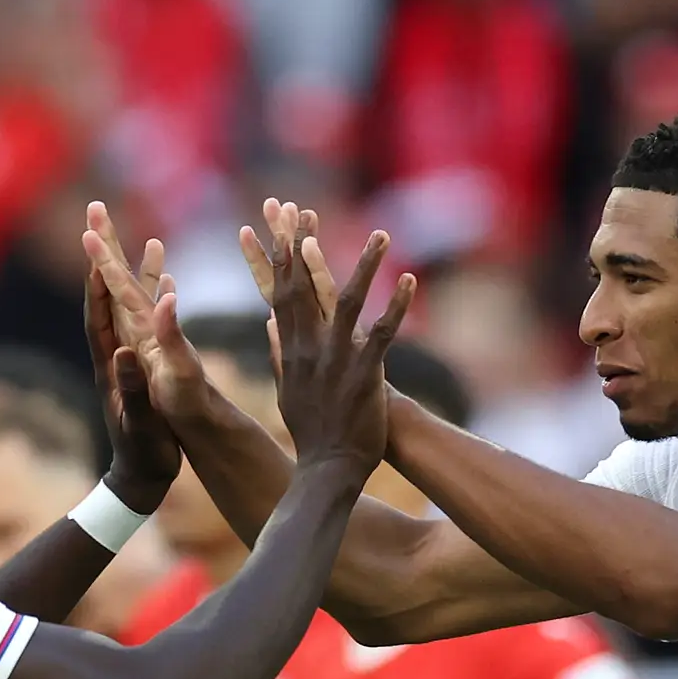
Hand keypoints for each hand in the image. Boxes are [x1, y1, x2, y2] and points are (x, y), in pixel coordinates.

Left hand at [81, 211, 181, 516]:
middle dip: (106, 257)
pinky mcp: (142, 366)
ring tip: (151, 240)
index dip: (97, 278)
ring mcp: (127, 359)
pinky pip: (148, 323)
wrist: (140, 480)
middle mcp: (115, 355)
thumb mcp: (142, 424)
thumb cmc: (144, 457)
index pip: (99, 313)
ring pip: (130, 307)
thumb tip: (128, 351)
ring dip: (135, 272)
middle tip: (100, 215)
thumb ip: (136, 388)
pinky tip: (168, 282)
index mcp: (111, 365)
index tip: (94, 242)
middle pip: (107, 297)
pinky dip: (156, 298)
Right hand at [248, 201, 409, 471]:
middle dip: (300, 246)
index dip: (280, 255)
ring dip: (364, 266)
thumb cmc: (313, 431)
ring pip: (348, 303)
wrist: (329, 469)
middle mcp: (310, 349)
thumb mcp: (288, 389)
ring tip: (380, 234)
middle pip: (303, 288)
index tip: (280, 222)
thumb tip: (269, 321)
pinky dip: (396, 305)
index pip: (281, 292)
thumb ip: (280, 352)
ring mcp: (337, 360)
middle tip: (302, 209)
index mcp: (292, 350)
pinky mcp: (365, 375)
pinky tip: (407, 279)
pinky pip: (383, 333)